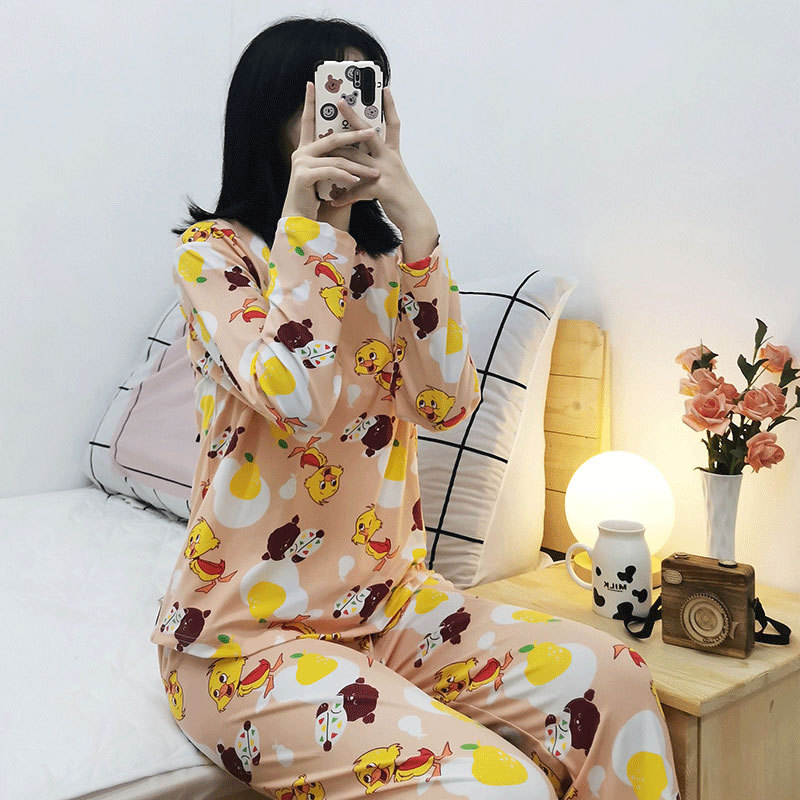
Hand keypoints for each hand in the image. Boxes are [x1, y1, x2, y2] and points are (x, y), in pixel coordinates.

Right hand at [281, 81, 381, 220]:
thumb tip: (352, 147)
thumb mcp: (325, 173)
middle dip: (354, 133)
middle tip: (373, 131)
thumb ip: (333, 159)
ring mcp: (301, 163)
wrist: (299, 217)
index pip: (309, 121)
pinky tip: (357, 181)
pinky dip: (345, 177)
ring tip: (375, 172)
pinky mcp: (303, 176)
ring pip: (336, 158)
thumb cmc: (314, 194)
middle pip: (332, 138)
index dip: (309, 102)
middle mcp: (302, 152)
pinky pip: (331, 172)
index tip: (311, 83)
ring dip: (358, 166)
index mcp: (307, 148)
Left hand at [326, 86, 434, 231]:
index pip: (392, 125)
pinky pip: (359, 190)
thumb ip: (374, 167)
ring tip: (322, 149)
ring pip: (358, 159)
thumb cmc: (399, 197)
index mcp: (392, 154)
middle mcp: (390, 158)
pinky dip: (346, 197)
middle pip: (369, 133)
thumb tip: (355, 166)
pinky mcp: (383, 188)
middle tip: (339, 101)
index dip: (390, 106)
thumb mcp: (389, 176)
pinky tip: (334, 202)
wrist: (415, 217)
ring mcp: (387, 172)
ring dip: (338, 155)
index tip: (384, 87)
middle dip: (353, 117)